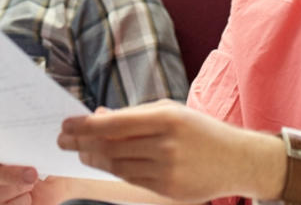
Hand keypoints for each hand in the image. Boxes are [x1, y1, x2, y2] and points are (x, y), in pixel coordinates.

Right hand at [0, 146, 57, 204]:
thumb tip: (30, 136)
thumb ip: (29, 141)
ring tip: (32, 183)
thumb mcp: (38, 149)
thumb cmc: (41, 163)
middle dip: (8, 175)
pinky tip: (28, 197)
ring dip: (16, 188)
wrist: (50, 189)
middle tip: (32, 173)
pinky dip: (19, 202)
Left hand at [57, 101, 281, 202]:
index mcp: (166, 118)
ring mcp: (167, 169)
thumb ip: (134, 115)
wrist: (236, 159)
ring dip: (94, 158)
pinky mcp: (168, 189)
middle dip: (82, 143)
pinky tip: (104, 163)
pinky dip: (114, 170)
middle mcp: (166, 144)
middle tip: (64, 140)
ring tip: (81, 151)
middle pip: (111, 147)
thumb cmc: (199, 130)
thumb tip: (98, 116)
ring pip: (117, 166)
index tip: (67, 125)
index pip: (114, 124)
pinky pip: (131, 180)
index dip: (86, 126)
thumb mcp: (170, 111)